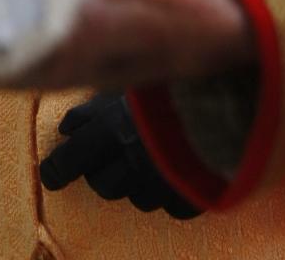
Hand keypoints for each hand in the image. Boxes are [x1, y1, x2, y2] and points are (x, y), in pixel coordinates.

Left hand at [40, 92, 200, 218]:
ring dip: (133, 181)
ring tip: (142, 160)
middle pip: (104, 184)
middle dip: (99, 171)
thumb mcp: (131, 81)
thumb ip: (99, 104)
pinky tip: (173, 173)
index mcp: (115, 129)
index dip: (59, 168)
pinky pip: (171, 206)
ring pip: (136, 197)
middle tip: (101, 160)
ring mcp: (164, 181)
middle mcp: (135, 160)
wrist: (234, 92)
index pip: (74, 158)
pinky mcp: (193, 194)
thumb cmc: (174, 77)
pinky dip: (169, 193)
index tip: (50, 174)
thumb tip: (68, 127)